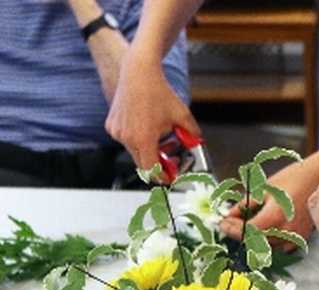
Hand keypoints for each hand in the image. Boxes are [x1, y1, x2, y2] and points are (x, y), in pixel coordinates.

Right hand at [106, 52, 200, 171]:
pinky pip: (126, 140)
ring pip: (134, 151)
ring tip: (162, 138)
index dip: (162, 177)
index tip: (170, 178)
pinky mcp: (112, 125)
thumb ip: (192, 135)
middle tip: (170, 162)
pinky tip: (147, 127)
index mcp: (143, 139)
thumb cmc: (159, 92)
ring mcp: (117, 132)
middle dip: (158, 164)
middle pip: (143, 163)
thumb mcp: (182, 116)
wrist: (138, 73)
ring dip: (148, 150)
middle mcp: (126, 138)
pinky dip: (137, 139)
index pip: (151, 169)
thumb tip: (196, 144)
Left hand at [219, 165, 315, 250]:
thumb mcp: (264, 188)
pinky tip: (265, 229)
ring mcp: (294, 236)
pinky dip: (268, 239)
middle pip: (254, 241)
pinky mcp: (300, 238)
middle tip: (229, 223)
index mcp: (276, 216)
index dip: (232, 229)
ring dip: (253, 237)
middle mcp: (286, 230)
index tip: (222, 223)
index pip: (247, 231)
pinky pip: (279, 246)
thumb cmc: (293, 178)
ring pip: (266, 245)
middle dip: (239, 232)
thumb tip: (229, 214)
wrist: (318, 178)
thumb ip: (245, 204)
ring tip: (245, 223)